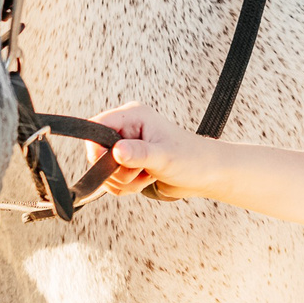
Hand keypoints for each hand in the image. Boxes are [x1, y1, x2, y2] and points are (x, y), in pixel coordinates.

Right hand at [89, 101, 225, 200]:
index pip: (97, 126)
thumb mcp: (165, 156)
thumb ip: (139, 154)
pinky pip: (113, 181)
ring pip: (105, 172)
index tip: (112, 163)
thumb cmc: (193, 158)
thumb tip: (116, 151)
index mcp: (134, 116)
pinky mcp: (129, 163)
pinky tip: (146, 179)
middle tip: (141, 170)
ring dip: (125, 181)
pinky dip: (127, 186)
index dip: (98, 148)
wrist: (206, 174)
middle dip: (117, 171)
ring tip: (148, 174)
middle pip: (97, 153)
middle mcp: (127, 129)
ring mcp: (127, 147)